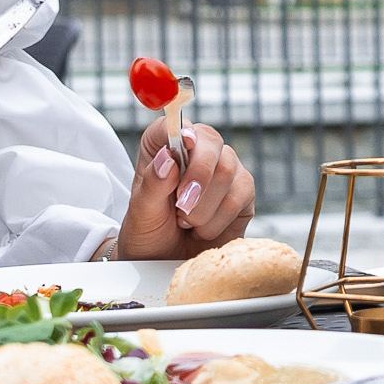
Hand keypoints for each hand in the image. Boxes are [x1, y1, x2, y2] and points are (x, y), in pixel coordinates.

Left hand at [116, 119, 255, 258]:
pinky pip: (242, 194)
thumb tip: (168, 158)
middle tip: (181, 207)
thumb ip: (153, 185)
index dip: (181, 130)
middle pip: (211, 142)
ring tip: (186, 221)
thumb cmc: (149, 230)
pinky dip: (219, 218)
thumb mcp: (141, 211)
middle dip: (198, 178)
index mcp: (163, 146)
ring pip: (228, 170)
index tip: (182, 144)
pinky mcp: (243, 191)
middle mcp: (197, 151)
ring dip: (204, 207)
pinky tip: (204, 228)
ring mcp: (224, 169)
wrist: (164, 261)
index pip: (174, 123)